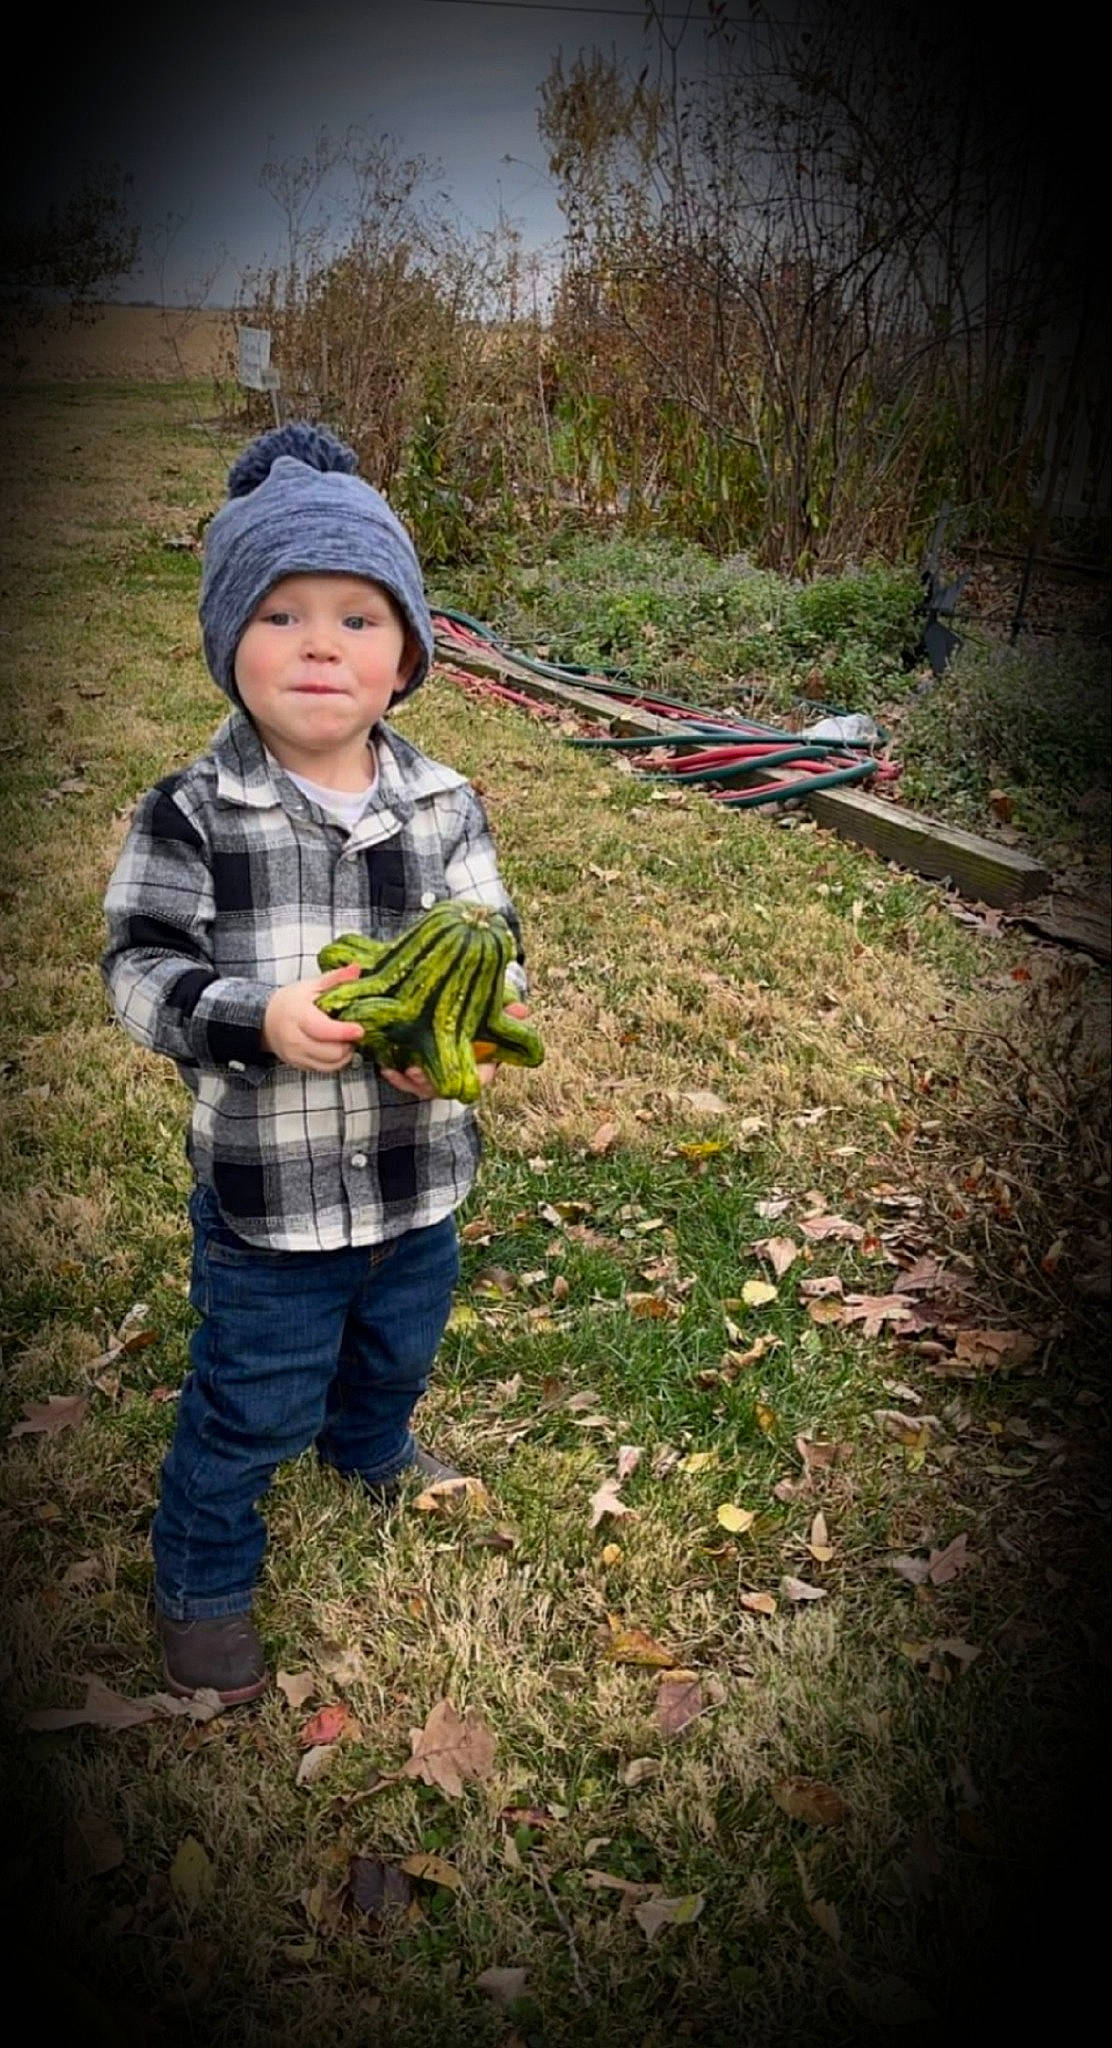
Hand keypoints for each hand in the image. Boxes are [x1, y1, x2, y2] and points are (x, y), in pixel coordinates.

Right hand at [262, 963, 364, 1071]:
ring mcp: (297, 1055)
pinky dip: (336, 1062)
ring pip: (330, 1064)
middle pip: (331, 1052)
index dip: (343, 1032)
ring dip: (345, 1054)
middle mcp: (295, 1040)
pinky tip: (339, 1049)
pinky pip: (325, 1070)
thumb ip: (335, 978)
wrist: (266, 1020)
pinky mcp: (299, 1066)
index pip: (322, 1030)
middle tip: (355, 1032)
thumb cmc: (290, 1002)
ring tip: (348, 1040)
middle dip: (349, 1044)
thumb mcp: (311, 986)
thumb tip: (356, 969)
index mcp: (299, 1017)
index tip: (360, 1029)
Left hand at [382, 1002, 530, 1099]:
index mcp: (480, 1061)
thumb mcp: (489, 1002)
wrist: (444, 994)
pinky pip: (402, 1076)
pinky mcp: (412, 1063)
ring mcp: (434, 1070)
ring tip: (394, 1070)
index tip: (460, 1071)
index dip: (472, 1078)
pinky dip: (393, 1073)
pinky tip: (384, 1066)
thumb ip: (504, 1008)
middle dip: (429, 1083)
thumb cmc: (473, 1001)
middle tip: (415, 1071)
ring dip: (407, 1081)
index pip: (480, 1077)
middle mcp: (456, 1070)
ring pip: (422, 1086)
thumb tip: (522, 1010)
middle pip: (445, 1087)